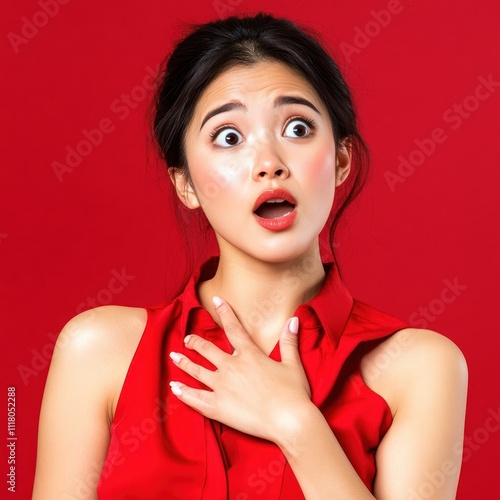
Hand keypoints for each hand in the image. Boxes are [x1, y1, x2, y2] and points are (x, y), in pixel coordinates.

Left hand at [168, 296, 311, 443]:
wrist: (290, 421)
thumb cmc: (294, 394)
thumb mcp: (293, 364)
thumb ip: (289, 341)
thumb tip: (293, 319)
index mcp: (250, 354)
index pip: (233, 328)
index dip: (225, 312)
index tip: (216, 300)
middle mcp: (232, 366)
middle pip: (207, 349)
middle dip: (195, 342)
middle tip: (187, 340)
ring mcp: (222, 387)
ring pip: (197, 370)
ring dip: (184, 362)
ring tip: (174, 357)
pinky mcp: (218, 407)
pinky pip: (195, 398)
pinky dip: (183, 392)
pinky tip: (173, 387)